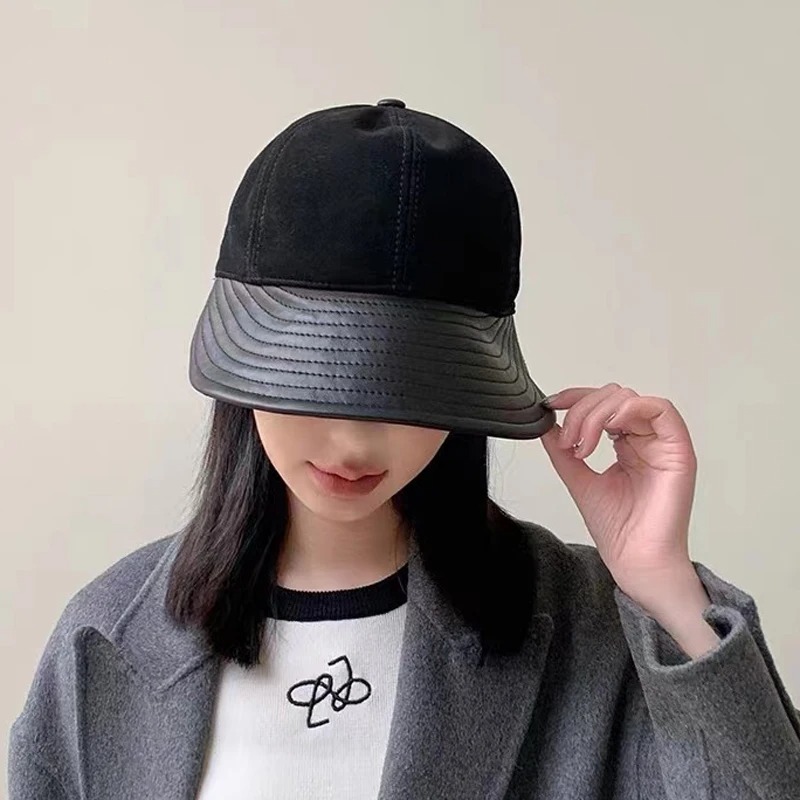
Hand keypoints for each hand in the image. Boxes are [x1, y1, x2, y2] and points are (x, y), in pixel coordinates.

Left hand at [539, 383, 698, 601]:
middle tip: (567, 442)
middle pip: (613, 396)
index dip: (575, 397)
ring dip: (597, 414)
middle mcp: (646, 439)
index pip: (602, 403)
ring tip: (581, 446)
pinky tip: (608, 429)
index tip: (549, 405)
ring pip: (629, 399)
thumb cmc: (617, 530)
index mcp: (627, 443)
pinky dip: (629, 409)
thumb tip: (545, 423)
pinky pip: (661, 409)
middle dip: (581, 411)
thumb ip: (562, 451)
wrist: (635, 561)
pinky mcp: (679, 450)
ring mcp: (663, 443)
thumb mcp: (578, 479)